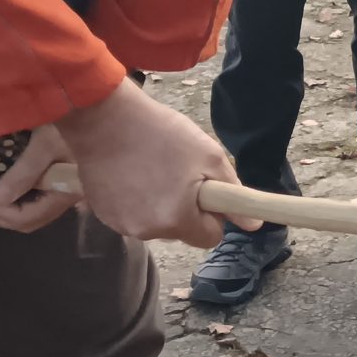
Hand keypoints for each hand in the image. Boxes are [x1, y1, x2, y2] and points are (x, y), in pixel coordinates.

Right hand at [0, 80, 250, 247]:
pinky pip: (132, 216)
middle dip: (185, 209)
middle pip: (181, 231)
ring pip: (156, 223)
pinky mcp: (103, 215)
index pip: (209, 238)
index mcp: (177, 219)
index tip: (206, 192)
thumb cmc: (161, 133)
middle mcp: (147, 230)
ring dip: (160, 205)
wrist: (105, 119)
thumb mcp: (209, 157)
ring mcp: (122, 224)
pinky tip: (132, 173)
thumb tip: (253, 225)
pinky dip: (136, 201)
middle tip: (178, 173)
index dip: (213, 216)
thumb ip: (234, 196)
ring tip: (152, 168)